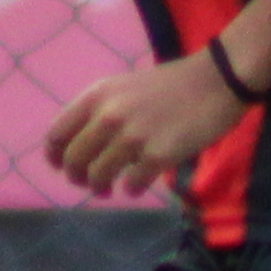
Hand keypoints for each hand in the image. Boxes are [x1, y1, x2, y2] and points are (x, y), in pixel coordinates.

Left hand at [43, 51, 250, 194]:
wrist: (216, 81)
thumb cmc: (171, 85)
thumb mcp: (124, 88)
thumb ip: (100, 111)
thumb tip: (81, 145)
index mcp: (97, 96)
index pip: (57, 134)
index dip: (54, 157)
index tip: (61, 167)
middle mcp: (109, 115)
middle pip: (74, 160)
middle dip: (77, 178)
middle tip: (88, 184)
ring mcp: (133, 136)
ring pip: (99, 177)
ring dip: (101, 188)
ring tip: (110, 189)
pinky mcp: (158, 155)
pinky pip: (132, 185)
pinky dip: (132, 189)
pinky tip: (138, 184)